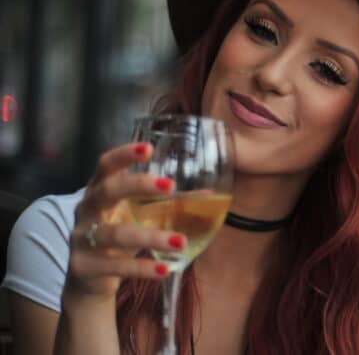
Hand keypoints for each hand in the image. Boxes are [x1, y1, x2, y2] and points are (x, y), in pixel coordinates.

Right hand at [64, 143, 185, 300]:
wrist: (89, 278)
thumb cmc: (119, 234)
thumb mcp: (140, 216)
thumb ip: (168, 204)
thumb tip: (208, 194)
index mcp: (100, 190)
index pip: (106, 165)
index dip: (124, 155)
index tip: (149, 148)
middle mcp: (88, 210)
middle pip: (107, 191)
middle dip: (138, 185)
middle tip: (170, 186)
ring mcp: (82, 238)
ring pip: (114, 233)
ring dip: (150, 237)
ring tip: (181, 242)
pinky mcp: (84, 267)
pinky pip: (114, 266)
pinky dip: (141, 267)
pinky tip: (165, 269)